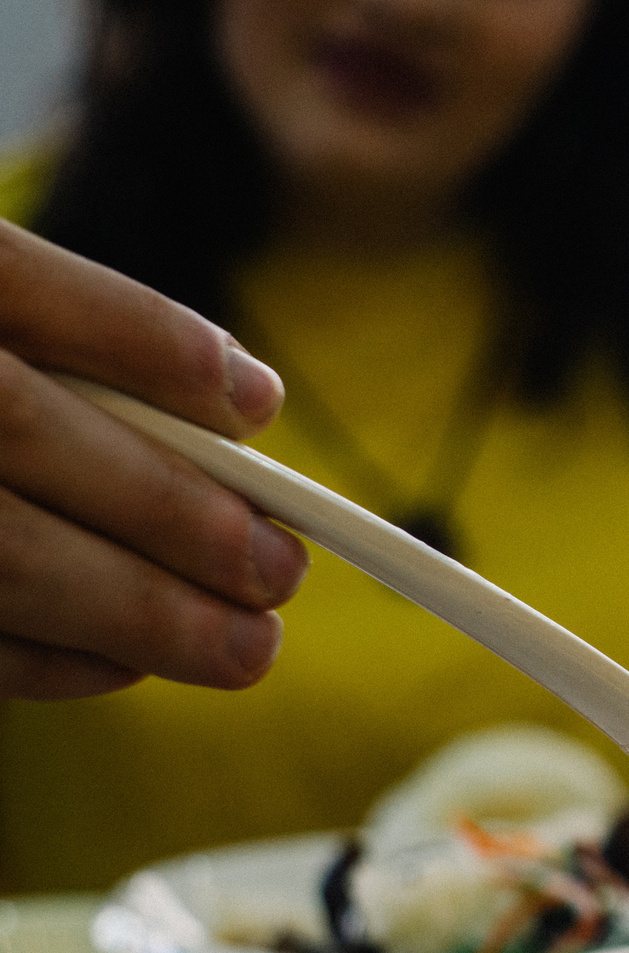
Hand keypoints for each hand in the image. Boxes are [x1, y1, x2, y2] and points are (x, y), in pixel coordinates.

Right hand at [0, 221, 304, 699]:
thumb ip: (54, 331)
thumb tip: (237, 406)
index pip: (14, 284)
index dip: (143, 340)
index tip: (254, 406)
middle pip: (17, 429)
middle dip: (171, 513)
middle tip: (278, 572)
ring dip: (132, 611)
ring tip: (243, 646)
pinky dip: (39, 660)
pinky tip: (119, 668)